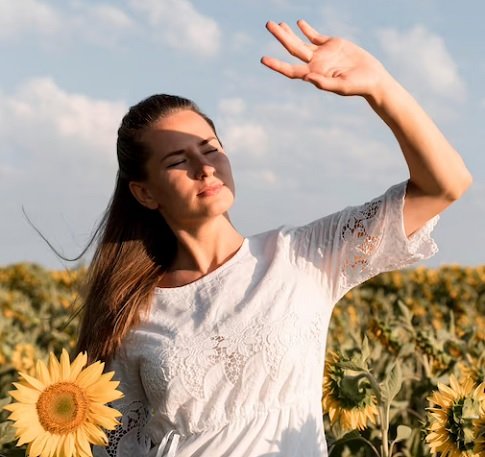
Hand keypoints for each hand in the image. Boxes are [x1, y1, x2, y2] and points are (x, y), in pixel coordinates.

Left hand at [261, 19, 392, 98]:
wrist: (372, 77)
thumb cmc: (357, 86)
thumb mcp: (340, 86)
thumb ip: (324, 83)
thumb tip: (307, 77)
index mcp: (313, 74)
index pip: (290, 70)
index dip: (276, 65)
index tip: (263, 59)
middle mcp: (314, 64)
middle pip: (292, 49)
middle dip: (280, 37)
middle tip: (268, 24)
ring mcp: (322, 54)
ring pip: (300, 41)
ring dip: (289, 32)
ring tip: (276, 24)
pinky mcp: (332, 44)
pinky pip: (315, 36)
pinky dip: (306, 29)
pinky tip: (299, 23)